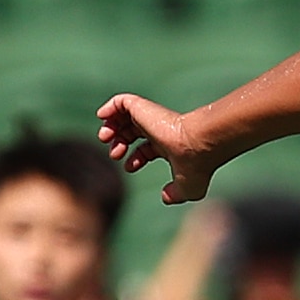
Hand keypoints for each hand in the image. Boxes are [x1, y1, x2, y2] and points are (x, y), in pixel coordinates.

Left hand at [100, 91, 221, 204]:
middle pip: (133, 131)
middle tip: (114, 155)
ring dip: (111, 126)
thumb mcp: (188, 189)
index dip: (135, 158)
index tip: (129, 167)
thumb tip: (165, 197)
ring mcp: (152, 118)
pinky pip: (122, 102)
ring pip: (125, 116)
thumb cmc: (196, 166)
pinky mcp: (144, 109)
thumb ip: (176, 195)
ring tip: (104, 138)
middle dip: (119, 142)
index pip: (147, 147)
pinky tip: (102, 117)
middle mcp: (160, 130)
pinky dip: (110, 108)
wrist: (198, 145)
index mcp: (169, 145)